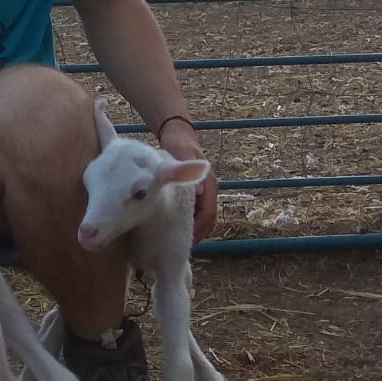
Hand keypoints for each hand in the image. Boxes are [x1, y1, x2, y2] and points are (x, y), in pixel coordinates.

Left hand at [159, 122, 217, 242]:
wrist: (177, 134)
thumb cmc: (178, 144)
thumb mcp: (181, 153)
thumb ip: (187, 169)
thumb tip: (199, 193)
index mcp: (209, 185)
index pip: (209, 214)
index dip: (199, 229)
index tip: (186, 240)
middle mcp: (208, 191)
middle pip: (207, 220)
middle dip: (196, 234)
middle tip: (179, 246)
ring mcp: (202, 193)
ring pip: (201, 218)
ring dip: (191, 230)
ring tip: (175, 241)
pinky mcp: (193, 194)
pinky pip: (193, 213)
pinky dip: (186, 222)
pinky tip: (172, 227)